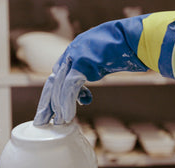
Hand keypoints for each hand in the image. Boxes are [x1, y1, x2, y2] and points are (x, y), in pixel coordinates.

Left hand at [33, 15, 149, 125]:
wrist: (132, 38)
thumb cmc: (120, 51)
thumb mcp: (98, 66)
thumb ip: (86, 77)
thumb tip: (81, 98)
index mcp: (71, 54)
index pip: (56, 78)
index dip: (51, 97)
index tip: (50, 112)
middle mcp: (70, 54)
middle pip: (52, 83)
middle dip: (47, 104)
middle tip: (41, 121)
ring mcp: (74, 56)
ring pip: (59, 86)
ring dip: (58, 107)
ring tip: (58, 122)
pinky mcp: (82, 62)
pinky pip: (70, 87)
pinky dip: (68, 103)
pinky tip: (67, 116)